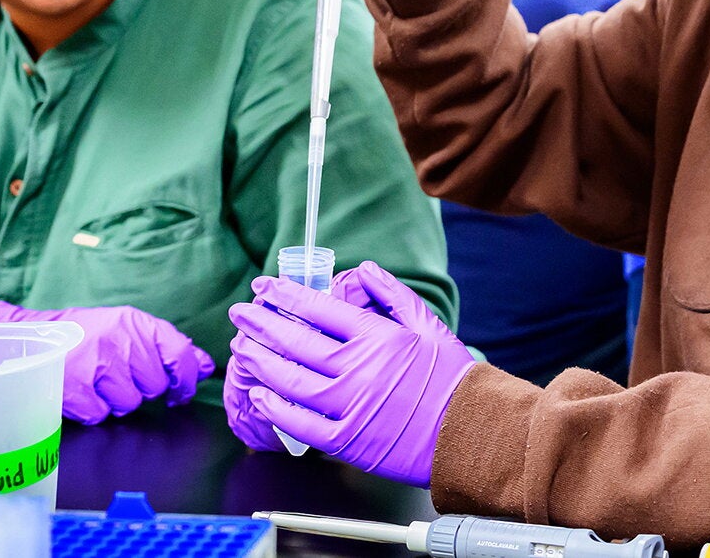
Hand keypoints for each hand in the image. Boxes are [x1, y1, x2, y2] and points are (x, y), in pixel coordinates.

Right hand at [0, 301, 214, 424]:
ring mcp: (96, 363)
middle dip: (141, 389)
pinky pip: (101, 415)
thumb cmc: (83, 336)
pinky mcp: (76, 387)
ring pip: (130, 404)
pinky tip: (81, 393)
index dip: (187, 379)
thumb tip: (207, 365)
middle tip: (118, 378)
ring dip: (115, 402)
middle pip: (155, 385)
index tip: (181, 392)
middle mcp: (120, 339)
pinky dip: (92, 411)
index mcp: (135, 322)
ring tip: (97, 384)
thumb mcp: (126, 330)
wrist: (26, 338)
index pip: (181, 353)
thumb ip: (168, 347)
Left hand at [227, 261, 473, 485]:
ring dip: (260, 361)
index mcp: (376, 338)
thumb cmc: (451, 379)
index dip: (286, 295)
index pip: (319, 309)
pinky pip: (300, 424)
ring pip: (291, 380)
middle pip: (296, 342)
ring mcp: (349, 406)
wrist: (470, 431)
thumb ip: (392, 294)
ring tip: (242, 348)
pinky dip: (276, 409)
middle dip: (261, 323)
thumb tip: (364, 268)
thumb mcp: (428, 325)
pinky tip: (260, 394)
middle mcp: (357, 369)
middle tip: (239, 313)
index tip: (264, 286)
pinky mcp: (346, 441)